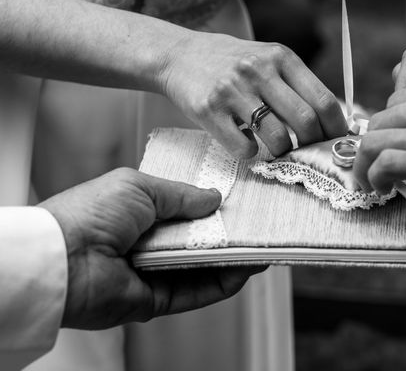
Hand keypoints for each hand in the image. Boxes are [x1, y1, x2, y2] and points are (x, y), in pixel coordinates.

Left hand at [41, 168, 262, 329]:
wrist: (61, 259)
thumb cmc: (91, 213)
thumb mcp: (140, 187)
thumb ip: (181, 195)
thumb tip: (214, 198)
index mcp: (139, 212)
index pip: (183, 210)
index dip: (210, 206)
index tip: (238, 201)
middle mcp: (147, 243)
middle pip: (197, 240)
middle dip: (227, 233)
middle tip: (257, 225)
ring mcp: (152, 273)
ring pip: (201, 268)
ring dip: (231, 259)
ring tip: (260, 247)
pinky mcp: (155, 301)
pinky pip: (195, 293)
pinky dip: (221, 283)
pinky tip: (243, 270)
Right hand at [159, 32, 347, 157]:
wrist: (179, 55)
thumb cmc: (231, 63)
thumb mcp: (267, 59)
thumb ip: (297, 83)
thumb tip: (333, 121)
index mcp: (281, 57)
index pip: (324, 100)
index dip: (336, 128)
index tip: (336, 141)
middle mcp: (258, 69)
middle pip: (305, 121)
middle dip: (314, 144)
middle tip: (310, 151)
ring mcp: (233, 90)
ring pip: (278, 138)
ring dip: (283, 151)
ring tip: (278, 148)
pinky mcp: (209, 110)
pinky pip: (244, 148)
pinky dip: (251, 153)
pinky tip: (246, 142)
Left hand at [354, 73, 405, 208]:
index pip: (398, 101)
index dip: (390, 126)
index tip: (392, 143)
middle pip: (380, 120)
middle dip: (373, 145)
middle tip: (377, 164)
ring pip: (372, 141)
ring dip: (366, 164)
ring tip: (373, 180)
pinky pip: (382, 164)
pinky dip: (374, 177)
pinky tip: (383, 188)